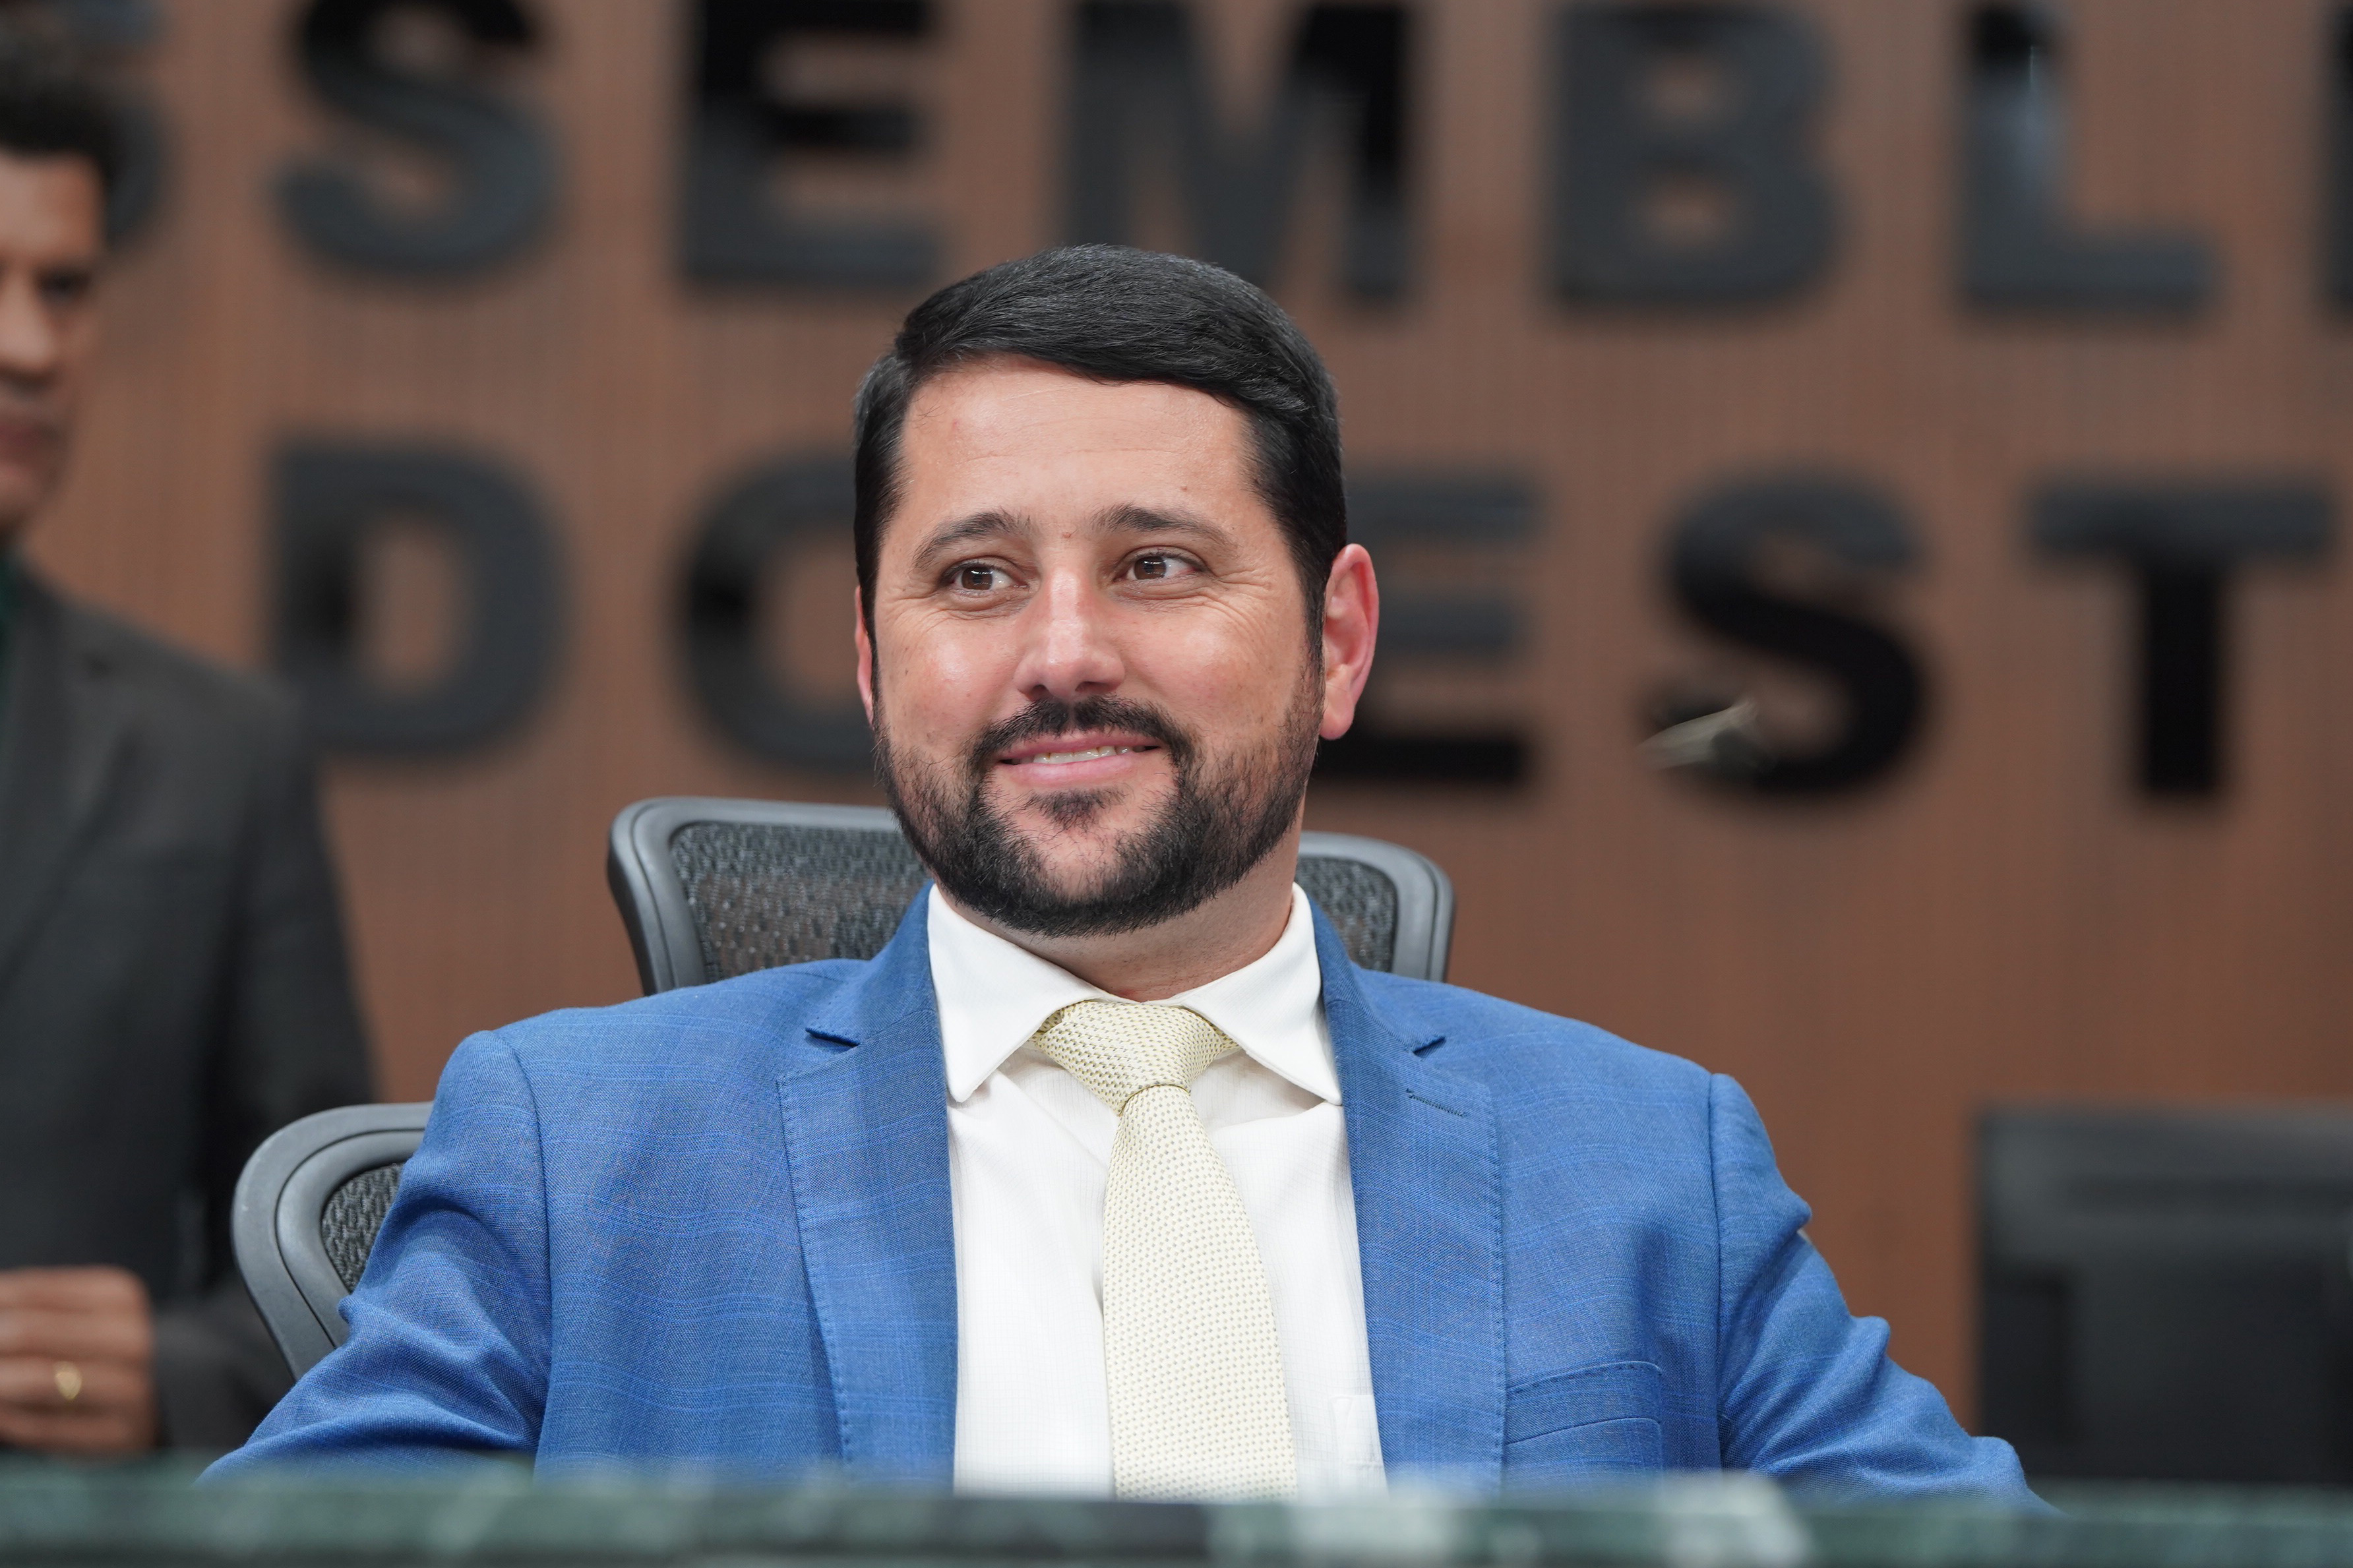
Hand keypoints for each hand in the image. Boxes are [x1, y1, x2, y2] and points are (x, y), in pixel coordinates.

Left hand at [0, 1267, 158, 1453]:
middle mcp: (132, 1337)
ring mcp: (130, 1388)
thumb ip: (34, 1306)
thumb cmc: (111, 1349)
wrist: (177, 1397)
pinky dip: (7, 1419)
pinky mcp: (116, 1435)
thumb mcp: (87, 1312)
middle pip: (26, 1331)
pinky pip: (41, 1428)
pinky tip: (3, 1415)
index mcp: (119, 1295)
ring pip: (36, 1379)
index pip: (27, 1291)